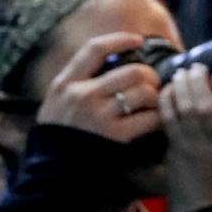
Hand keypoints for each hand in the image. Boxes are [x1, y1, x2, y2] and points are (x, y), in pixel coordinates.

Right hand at [34, 32, 162, 143]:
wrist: (52, 172)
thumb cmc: (59, 135)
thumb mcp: (56, 102)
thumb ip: (78, 82)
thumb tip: (113, 60)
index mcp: (65, 84)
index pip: (95, 49)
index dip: (121, 40)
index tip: (138, 40)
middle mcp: (81, 96)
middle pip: (133, 71)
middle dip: (150, 77)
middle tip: (151, 86)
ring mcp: (99, 116)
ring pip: (146, 92)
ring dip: (156, 97)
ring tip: (153, 105)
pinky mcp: (115, 136)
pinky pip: (151, 118)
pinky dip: (159, 117)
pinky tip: (155, 121)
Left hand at [159, 63, 211, 211]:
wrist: (206, 196)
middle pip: (206, 108)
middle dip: (199, 82)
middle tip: (197, 67)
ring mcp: (196, 145)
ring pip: (185, 110)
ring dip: (181, 87)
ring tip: (183, 73)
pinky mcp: (177, 146)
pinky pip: (169, 118)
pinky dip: (167, 100)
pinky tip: (170, 88)